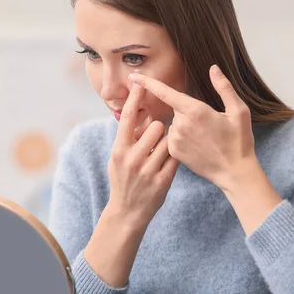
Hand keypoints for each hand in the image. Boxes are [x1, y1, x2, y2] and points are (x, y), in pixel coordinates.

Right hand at [106, 82, 179, 229]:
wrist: (126, 212)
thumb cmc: (122, 180)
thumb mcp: (117, 158)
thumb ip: (128, 137)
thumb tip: (140, 114)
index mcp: (119, 149)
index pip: (128, 117)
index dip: (135, 98)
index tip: (141, 82)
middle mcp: (132, 158)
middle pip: (155, 127)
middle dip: (160, 127)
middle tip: (157, 135)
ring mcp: (147, 170)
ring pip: (168, 141)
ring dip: (168, 141)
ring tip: (161, 150)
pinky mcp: (162, 181)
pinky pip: (175, 158)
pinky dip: (175, 156)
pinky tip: (168, 161)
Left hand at [128, 65, 258, 192]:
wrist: (234, 172)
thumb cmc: (239, 141)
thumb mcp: (239, 111)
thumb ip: (224, 87)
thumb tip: (213, 68)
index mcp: (195, 111)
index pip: (165, 92)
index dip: (148, 83)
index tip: (133, 76)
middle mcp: (181, 124)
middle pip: (176, 110)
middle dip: (187, 112)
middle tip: (208, 125)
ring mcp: (176, 139)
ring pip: (174, 124)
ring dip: (184, 126)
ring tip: (204, 138)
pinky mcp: (174, 152)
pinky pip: (173, 138)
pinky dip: (182, 139)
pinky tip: (197, 147)